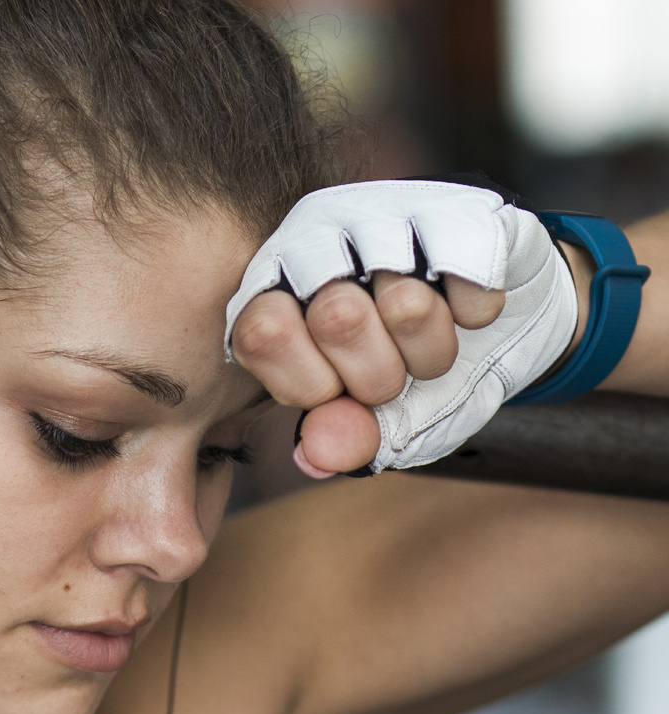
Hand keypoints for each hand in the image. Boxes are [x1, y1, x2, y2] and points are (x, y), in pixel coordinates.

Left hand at [225, 180, 580, 475]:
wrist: (508, 327)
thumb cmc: (422, 378)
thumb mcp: (382, 425)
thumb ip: (345, 440)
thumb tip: (314, 455)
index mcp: (273, 294)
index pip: (262, 332)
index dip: (314, 381)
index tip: (337, 389)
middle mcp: (313, 240)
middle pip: (336, 317)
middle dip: (383, 373)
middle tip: (394, 371)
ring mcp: (380, 210)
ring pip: (406, 302)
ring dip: (434, 347)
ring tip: (431, 336)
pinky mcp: (452, 201)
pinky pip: (468, 278)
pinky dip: (478, 313)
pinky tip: (467, 306)